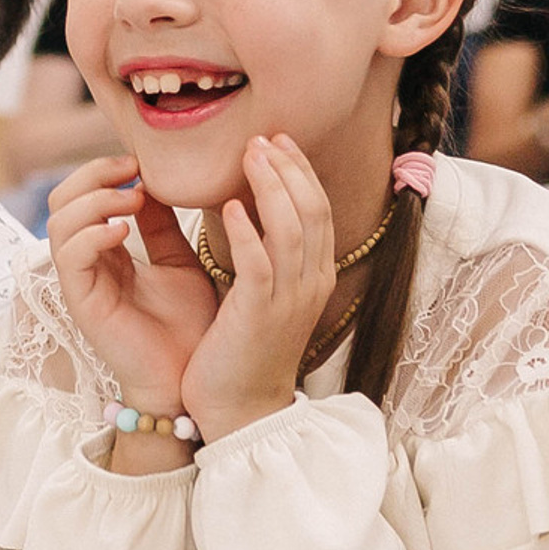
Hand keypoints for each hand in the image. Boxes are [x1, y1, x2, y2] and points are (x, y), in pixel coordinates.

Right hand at [46, 155, 218, 419]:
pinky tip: (125, 231)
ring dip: (94, 200)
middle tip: (131, 169)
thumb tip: (154, 180)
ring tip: (133, 201)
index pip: (81, 195)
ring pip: (59, 222)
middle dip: (91, 175)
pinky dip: (92, 233)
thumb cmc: (188, 325)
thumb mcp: (180, 262)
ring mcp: (82, 283)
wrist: (192, 374)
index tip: (140, 164)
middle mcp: (87, 263)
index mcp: (106, 250)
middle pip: (60, 201)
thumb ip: (163, 225)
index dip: (103, 171)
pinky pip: (69, 256)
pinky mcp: (83, 304)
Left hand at [180, 135, 340, 441]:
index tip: (278, 142)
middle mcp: (311, 284)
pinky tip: (229, 206)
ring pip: (291, 228)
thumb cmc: (244, 351)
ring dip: (271, 186)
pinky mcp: (260, 314)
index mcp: (315, 278)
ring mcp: (289, 299)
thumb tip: (244, 209)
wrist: (241, 410)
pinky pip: (259, 262)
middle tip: (262, 139)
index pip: (318, 211)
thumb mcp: (262, 296)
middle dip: (289, 168)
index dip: (301, 172)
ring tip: (249, 155)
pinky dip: (247, 230)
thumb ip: (263, 255)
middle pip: (312, 211)